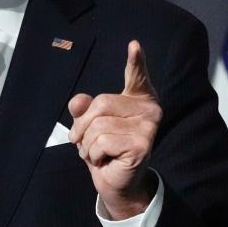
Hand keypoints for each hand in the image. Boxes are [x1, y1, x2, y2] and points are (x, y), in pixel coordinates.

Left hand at [67, 40, 160, 219]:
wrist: (116, 182)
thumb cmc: (104, 149)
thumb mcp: (89, 125)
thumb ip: (83, 110)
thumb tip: (78, 102)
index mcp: (138, 98)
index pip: (137, 75)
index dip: (136, 60)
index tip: (133, 45)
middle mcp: (149, 109)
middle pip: (101, 104)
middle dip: (83, 126)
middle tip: (83, 141)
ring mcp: (149, 126)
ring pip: (99, 126)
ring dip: (87, 144)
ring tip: (97, 152)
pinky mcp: (142, 144)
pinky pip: (102, 142)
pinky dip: (94, 154)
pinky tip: (105, 160)